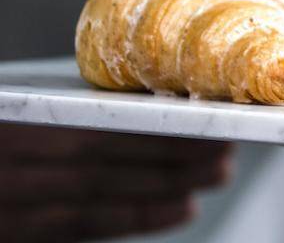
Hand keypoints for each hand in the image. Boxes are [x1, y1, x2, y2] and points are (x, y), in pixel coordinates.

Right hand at [0, 124, 231, 241]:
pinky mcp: (9, 233)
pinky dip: (131, 219)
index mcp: (9, 122)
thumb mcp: (11, 103)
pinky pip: (76, 228)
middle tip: (226, 147)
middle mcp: (8, 164)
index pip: (92, 126)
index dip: (151, 126)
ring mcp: (6, 205)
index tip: (202, 117)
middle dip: (172, 157)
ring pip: (97, 198)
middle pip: (104, 163)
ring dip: (164, 188)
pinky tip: (179, 208)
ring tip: (216, 174)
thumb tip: (135, 91)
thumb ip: (55, 102)